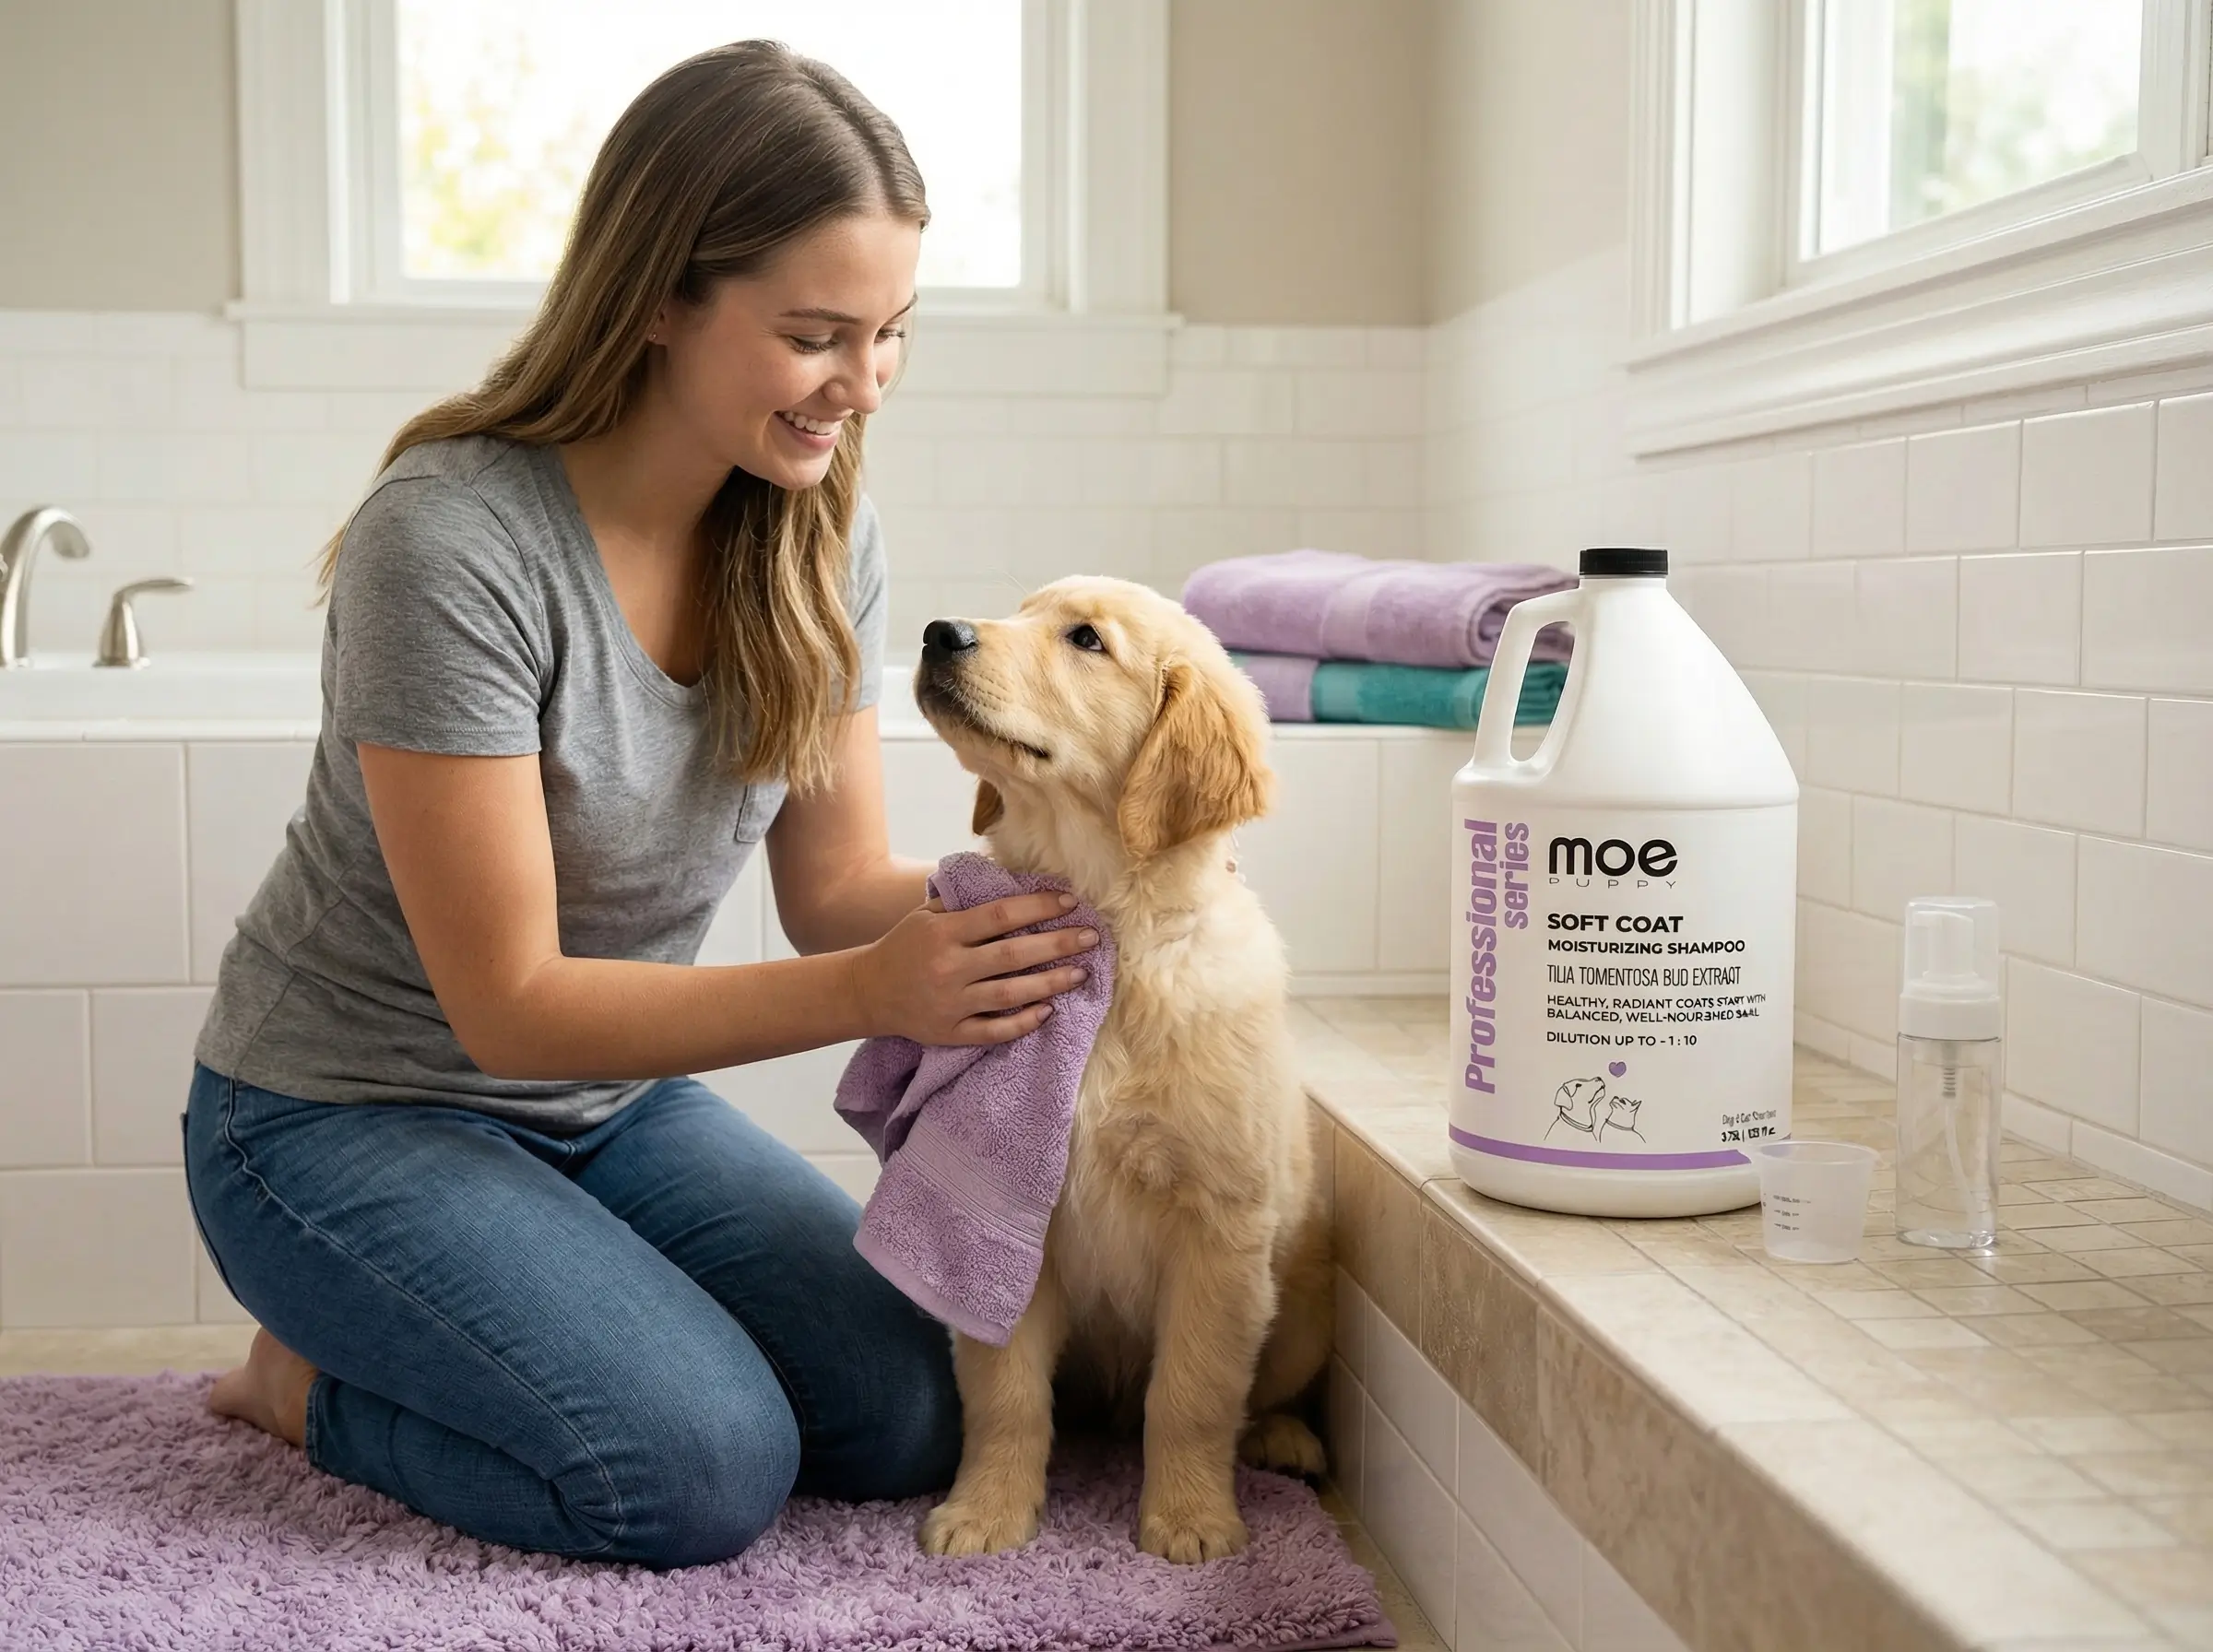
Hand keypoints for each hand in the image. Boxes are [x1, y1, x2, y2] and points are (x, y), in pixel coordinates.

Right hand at [849, 890, 1099, 1045]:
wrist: (868, 992)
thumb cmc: (906, 946)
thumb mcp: (927, 915)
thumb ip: (965, 902)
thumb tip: (1012, 881)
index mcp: (944, 932)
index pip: (999, 915)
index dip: (1038, 907)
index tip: (1070, 902)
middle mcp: (949, 968)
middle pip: (1013, 955)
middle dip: (1057, 944)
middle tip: (1092, 938)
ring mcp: (951, 1004)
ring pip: (1010, 994)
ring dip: (1050, 983)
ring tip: (1080, 973)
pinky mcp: (951, 1033)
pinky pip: (994, 1030)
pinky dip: (1022, 1022)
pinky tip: (1047, 1011)